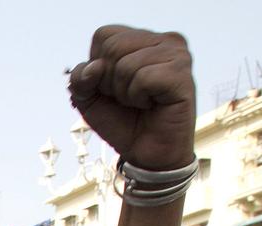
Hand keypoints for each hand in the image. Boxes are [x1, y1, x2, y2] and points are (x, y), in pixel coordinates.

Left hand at [68, 27, 194, 169]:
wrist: (146, 152)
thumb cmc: (121, 121)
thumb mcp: (89, 98)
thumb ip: (80, 78)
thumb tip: (94, 67)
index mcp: (143, 40)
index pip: (104, 35)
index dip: (97, 67)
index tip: (112, 87)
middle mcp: (164, 40)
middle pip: (113, 47)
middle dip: (109, 81)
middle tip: (128, 97)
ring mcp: (177, 55)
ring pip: (126, 64)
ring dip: (124, 92)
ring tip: (141, 102)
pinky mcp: (182, 74)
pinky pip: (142, 78)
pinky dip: (138, 97)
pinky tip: (152, 104)